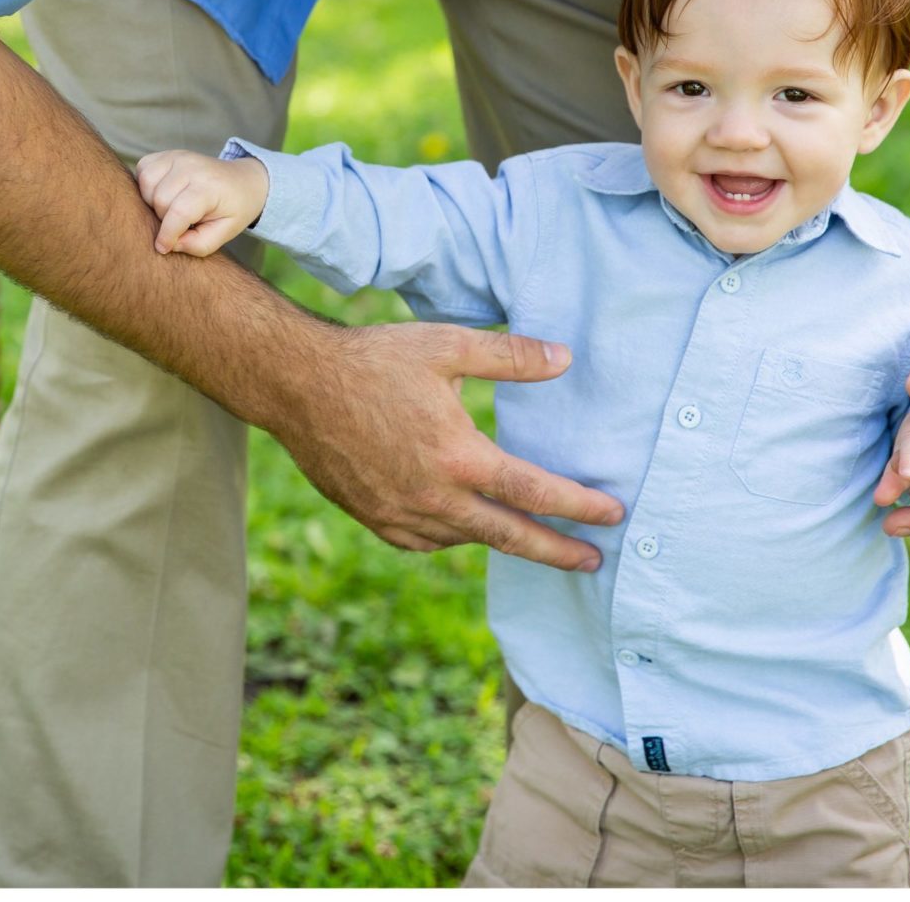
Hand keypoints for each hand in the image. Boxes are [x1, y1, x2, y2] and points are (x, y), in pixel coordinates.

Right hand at [134, 149, 269, 256]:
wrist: (241, 181)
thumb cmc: (232, 210)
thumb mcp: (224, 233)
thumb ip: (198, 245)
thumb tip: (169, 244)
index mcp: (210, 186)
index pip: (180, 212)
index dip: (167, 234)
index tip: (163, 248)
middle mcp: (192, 166)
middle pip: (159, 200)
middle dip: (163, 219)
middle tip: (180, 223)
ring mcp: (177, 156)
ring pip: (146, 184)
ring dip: (152, 203)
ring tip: (170, 210)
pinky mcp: (165, 154)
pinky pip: (142, 170)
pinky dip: (146, 186)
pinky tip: (162, 194)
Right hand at [268, 320, 626, 572]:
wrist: (296, 385)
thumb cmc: (373, 360)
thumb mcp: (447, 346)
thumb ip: (511, 356)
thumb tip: (566, 359)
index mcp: (458, 457)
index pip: (535, 493)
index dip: (579, 506)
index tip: (613, 514)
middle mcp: (433, 497)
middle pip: (509, 536)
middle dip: (557, 551)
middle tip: (593, 562)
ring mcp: (400, 514)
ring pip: (466, 538)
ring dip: (504, 541)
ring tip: (533, 538)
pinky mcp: (374, 519)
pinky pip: (426, 541)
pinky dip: (453, 535)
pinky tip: (463, 523)